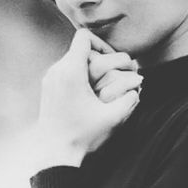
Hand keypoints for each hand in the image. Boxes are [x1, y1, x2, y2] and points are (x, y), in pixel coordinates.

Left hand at [33, 29, 139, 171]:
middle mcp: (57, 70)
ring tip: (103, 82)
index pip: (84, 37)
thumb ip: (129, 99)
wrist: (55, 151)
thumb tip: (140, 83)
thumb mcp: (112, 117)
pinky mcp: (47, 86)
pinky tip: (89, 91)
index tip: (113, 59)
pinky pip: (64, 69)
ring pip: (72, 57)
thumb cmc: (84, 135)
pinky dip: (78, 73)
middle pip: (79, 47)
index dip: (102, 43)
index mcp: (71, 71)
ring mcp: (49, 77)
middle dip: (99, 55)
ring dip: (89, 65)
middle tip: (114, 70)